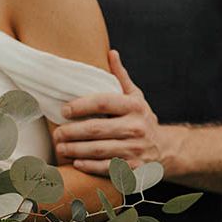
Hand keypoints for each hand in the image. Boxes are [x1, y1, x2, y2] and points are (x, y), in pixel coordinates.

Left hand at [53, 50, 168, 175]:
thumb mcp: (136, 97)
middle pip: (96, 128)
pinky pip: (106, 167)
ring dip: (75, 149)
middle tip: (56, 134)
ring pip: (98, 149)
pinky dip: (89, 166)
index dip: (80, 105)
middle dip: (72, 131)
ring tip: (60, 148)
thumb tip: (110, 53)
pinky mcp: (132, 168)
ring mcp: (134, 149)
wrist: (165, 149)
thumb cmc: (142, 119)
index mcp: (134, 106)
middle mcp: (135, 127)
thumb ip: (120, 78)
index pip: (103, 102)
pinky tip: (76, 163)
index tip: (64, 110)